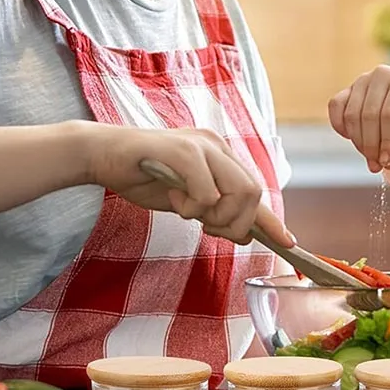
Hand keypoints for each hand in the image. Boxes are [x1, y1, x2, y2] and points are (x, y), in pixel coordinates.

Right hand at [78, 122, 294, 246]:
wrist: (101, 154)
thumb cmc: (141, 176)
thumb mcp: (184, 199)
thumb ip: (212, 211)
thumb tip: (244, 235)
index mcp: (220, 155)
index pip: (255, 189)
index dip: (271, 220)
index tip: (288, 244)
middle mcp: (217, 146)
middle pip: (254, 192)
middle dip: (236, 222)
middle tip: (208, 227)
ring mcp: (202, 145)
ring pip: (239, 191)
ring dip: (216, 215)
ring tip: (188, 211)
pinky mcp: (184, 151)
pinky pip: (207, 193)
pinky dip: (193, 207)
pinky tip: (173, 199)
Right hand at [328, 65, 389, 171]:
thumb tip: (385, 162)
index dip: (388, 140)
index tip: (389, 161)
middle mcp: (380, 75)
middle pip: (369, 116)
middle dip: (372, 145)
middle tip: (378, 166)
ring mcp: (362, 80)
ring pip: (352, 115)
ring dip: (358, 142)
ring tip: (370, 158)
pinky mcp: (347, 88)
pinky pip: (335, 106)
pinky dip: (340, 126)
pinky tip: (352, 139)